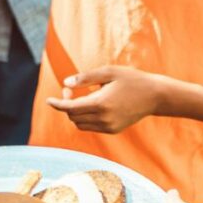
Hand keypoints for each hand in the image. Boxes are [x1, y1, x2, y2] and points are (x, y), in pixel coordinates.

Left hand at [45, 65, 161, 133]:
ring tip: (81, 96)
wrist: (154, 96)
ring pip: (81, 124)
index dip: (57, 104)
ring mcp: (109, 127)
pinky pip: (91, 127)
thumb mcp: (108, 72)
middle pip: (73, 117)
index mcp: (101, 103)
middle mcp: (104, 119)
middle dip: (67, 105)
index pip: (71, 108)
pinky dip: (86, 118)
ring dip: (75, 113)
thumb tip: (65, 83)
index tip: (48, 100)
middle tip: (70, 90)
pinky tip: (92, 104)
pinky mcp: (113, 130)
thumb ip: (85, 78)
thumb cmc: (131, 79)